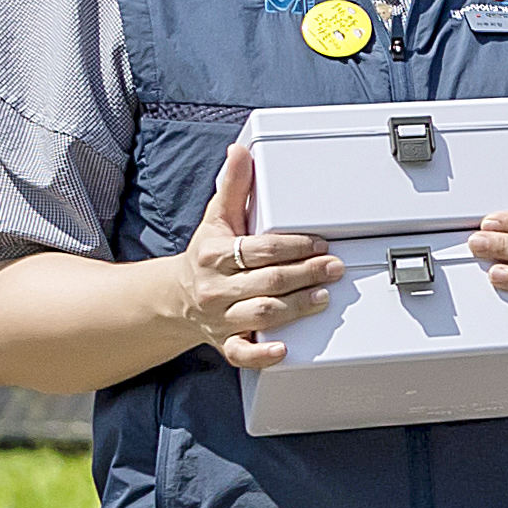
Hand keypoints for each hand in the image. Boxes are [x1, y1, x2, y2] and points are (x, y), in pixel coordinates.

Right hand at [178, 146, 335, 367]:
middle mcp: (217, 288)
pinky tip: (284, 349)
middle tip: (333, 267)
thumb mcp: (216, 218)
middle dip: (304, 274)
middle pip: (267, 282)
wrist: (175, 297)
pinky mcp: (225, 342)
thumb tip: (240, 152)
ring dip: (296, 307)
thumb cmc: (206, 255)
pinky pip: (242, 354)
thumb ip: (233, 186)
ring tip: (322, 297)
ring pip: (262, 315)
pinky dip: (262, 355)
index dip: (292, 246)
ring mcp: (221, 317)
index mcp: (216, 255)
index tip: (318, 243)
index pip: (259, 250)